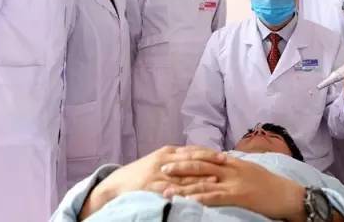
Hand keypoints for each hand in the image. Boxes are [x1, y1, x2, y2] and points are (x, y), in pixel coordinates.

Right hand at [79, 145, 225, 219]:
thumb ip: (177, 159)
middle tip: (226, 162)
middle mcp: (164, 160)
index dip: (209, 152)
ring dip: (200, 176)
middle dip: (209, 160)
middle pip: (190, 158)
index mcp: (167, 152)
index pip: (192, 150)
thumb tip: (198, 158)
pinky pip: (169, 189)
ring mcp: (158, 173)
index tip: (224, 154)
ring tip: (216, 178)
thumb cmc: (141, 173)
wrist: (117, 184)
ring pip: (183, 174)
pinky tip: (193, 193)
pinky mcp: (151, 186)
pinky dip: (182, 191)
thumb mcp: (160, 161)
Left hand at [161, 156, 306, 221]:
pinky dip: (201, 199)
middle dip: (181, 167)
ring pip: (204, 181)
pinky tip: (188, 201)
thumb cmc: (270, 185)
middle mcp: (232, 169)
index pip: (206, 155)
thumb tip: (218, 166)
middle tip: (162, 168)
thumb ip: (233, 168)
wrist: (289, 194)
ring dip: (184, 186)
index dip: (188, 156)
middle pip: (201, 165)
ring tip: (166, 189)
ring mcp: (235, 182)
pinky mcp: (239, 195)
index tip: (173, 157)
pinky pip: (216, 197)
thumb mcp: (250, 171)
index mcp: (233, 162)